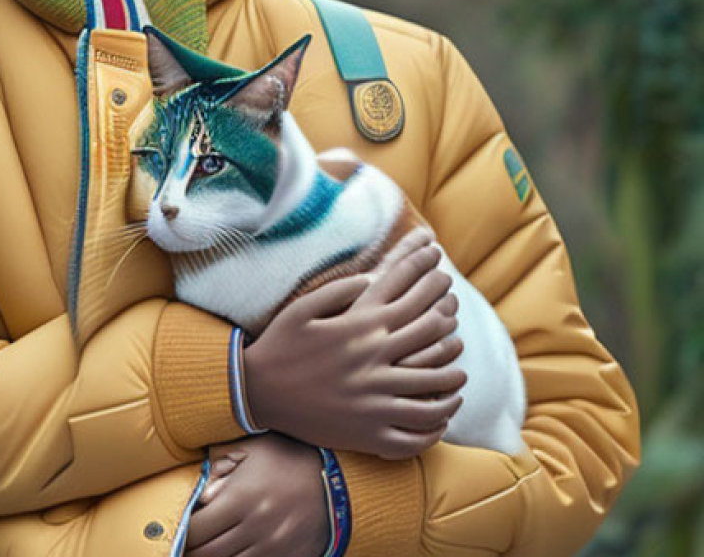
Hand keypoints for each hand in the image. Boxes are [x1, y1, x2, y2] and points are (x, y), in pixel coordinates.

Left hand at [186, 434, 328, 556]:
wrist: (336, 478)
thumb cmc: (288, 458)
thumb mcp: (253, 451)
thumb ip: (221, 470)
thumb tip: (200, 496)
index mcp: (242, 498)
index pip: (195, 529)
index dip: (183, 532)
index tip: (180, 529)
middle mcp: (256, 526)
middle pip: (207, 553)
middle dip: (192, 551)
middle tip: (186, 545)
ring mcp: (274, 547)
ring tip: (209, 548)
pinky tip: (235, 552)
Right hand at [243, 237, 466, 457]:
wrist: (256, 392)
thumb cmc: (279, 346)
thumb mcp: (303, 307)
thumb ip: (339, 288)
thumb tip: (372, 277)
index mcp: (361, 329)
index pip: (416, 304)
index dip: (435, 289)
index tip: (445, 281)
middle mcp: (375, 363)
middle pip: (433, 342)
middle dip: (451, 330)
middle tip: (456, 328)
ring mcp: (375, 401)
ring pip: (434, 392)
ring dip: (452, 381)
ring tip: (458, 377)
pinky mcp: (368, 433)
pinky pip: (416, 435)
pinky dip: (435, 428)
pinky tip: (440, 419)